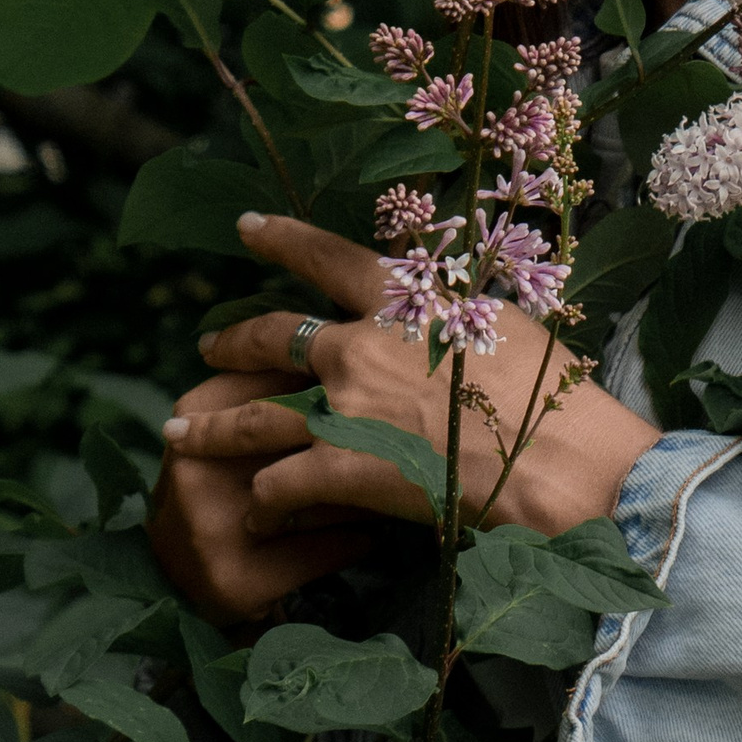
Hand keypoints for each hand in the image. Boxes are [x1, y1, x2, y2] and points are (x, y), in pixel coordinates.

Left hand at [153, 211, 659, 586]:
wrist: (563, 459)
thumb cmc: (554, 392)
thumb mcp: (504, 324)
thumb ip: (453, 314)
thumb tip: (438, 311)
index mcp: (405, 300)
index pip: (328, 257)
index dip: (282, 239)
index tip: (247, 228)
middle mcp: (363, 345)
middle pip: (272, 335)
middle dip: (231, 339)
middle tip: (206, 344)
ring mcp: (346, 408)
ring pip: (253, 414)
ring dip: (211, 424)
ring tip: (179, 430)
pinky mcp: (344, 470)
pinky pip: (278, 483)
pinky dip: (262, 501)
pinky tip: (252, 514)